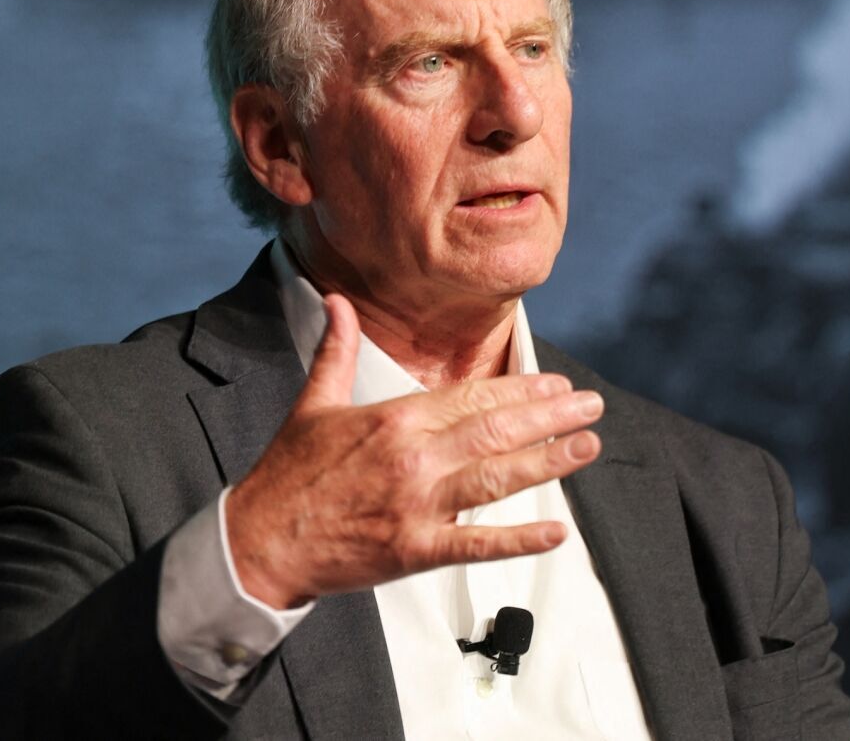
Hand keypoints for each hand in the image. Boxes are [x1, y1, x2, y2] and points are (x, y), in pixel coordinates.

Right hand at [225, 294, 602, 608]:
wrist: (259, 540)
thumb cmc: (289, 473)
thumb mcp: (314, 402)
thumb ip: (336, 349)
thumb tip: (337, 300)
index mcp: (394, 419)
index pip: (472, 396)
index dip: (520, 388)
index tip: (554, 382)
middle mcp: (413, 456)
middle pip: (496, 429)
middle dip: (550, 414)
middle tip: (590, 404)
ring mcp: (417, 504)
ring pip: (497, 477)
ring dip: (549, 460)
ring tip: (588, 446)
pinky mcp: (415, 549)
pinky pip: (476, 543)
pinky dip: (519, 539)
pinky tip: (556, 531)